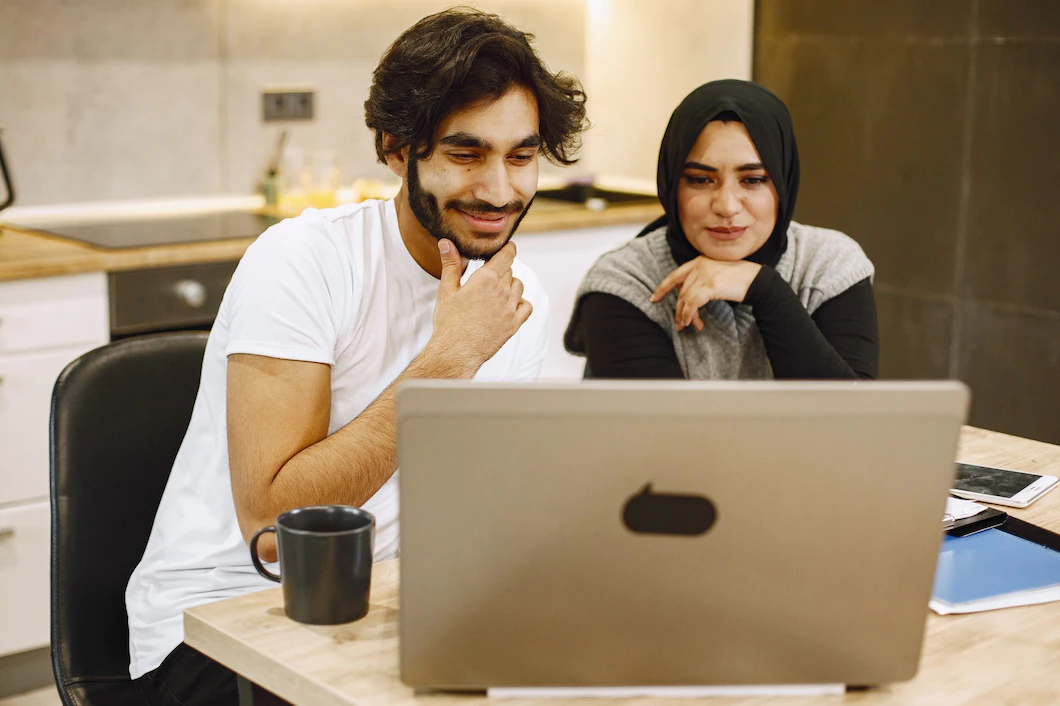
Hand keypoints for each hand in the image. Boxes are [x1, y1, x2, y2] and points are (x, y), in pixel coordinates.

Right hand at [428, 239, 532, 372]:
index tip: (508, 247)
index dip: (508, 249)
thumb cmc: (449, 321)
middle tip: (488, 277)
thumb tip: (446, 242)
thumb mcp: (446, 289)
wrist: (455, 351)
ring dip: (510, 285)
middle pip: (510, 271)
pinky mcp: (514, 324)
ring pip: (518, 286)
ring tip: (496, 291)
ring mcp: (510, 308)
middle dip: (501, 270)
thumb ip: (451, 264)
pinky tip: (509, 305)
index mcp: (486, 278)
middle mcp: (502, 291)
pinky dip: (521, 303)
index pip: (507, 255)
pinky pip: (526, 306)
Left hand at [650, 256, 760, 331]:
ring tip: (687, 326)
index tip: (654, 298)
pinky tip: (693, 323)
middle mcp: (699, 265)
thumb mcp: (717, 275)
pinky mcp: (708, 286)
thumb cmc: (740, 280)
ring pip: (685, 299)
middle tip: (679, 324)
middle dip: (679, 309)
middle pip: (681, 291)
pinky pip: (692, 304)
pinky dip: (690, 315)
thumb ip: (702, 281)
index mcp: (700, 261)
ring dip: (685, 316)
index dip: (663, 288)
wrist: (757, 281)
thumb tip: (689, 299)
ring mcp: (703, 275)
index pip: (675, 275)